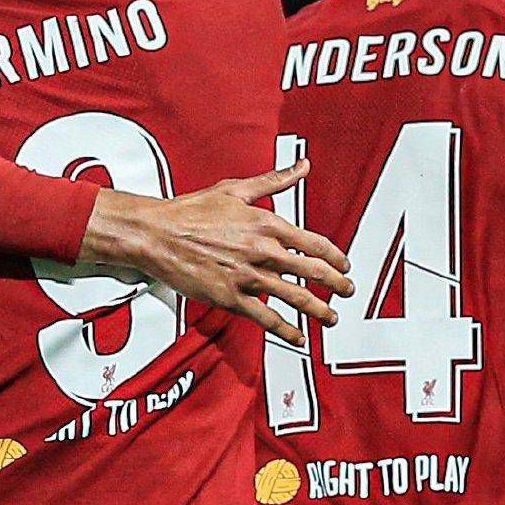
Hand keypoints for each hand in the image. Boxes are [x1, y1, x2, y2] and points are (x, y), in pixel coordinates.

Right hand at [84, 161, 351, 348]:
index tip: (343, 264)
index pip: (313, 243)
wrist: (157, 234)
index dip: (334, 256)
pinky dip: (286, 329)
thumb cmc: (192, 211)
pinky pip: (266, 318)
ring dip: (318, 309)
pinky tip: (299, 337)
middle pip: (311, 271)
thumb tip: (303, 167)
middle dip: (336, 283)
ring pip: (294, 296)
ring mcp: (247, 276)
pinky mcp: (230, 298)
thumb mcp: (236, 189)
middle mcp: (262, 250)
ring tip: (331, 317)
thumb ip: (274, 180)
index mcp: (266, 223)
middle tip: (347, 291)